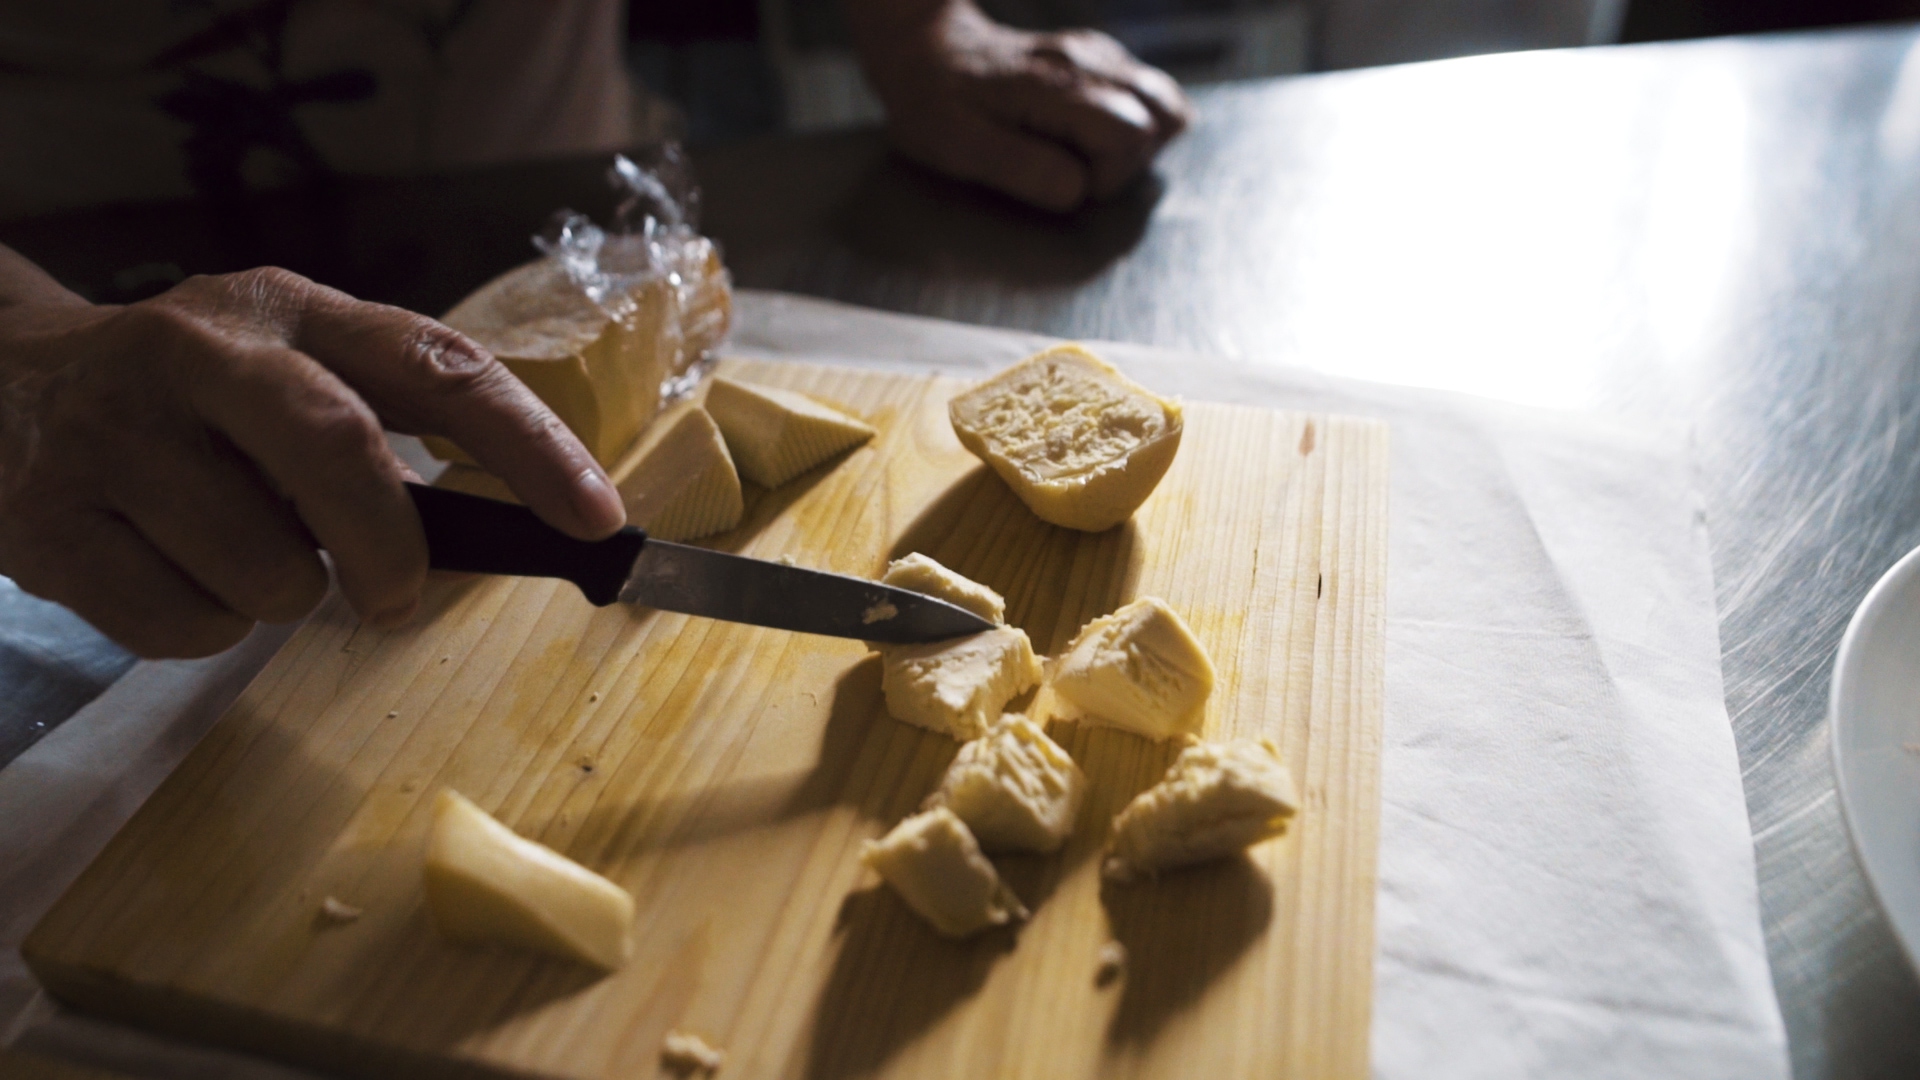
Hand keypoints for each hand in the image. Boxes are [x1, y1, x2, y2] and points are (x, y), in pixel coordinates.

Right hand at [0, 258, 625, 658]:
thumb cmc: (186, 401)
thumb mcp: (284, 374)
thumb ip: (384, 427)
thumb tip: (517, 525)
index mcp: (290, 313)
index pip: (439, 367)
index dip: (530, 447)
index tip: (597, 518)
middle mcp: (202, 352)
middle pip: (342, 454)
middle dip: (392, 548)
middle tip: (398, 595)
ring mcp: (115, 432)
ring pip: (266, 568)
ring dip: (281, 597)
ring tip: (235, 554)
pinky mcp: (47, 517)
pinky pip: (182, 624)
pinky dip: (202, 630)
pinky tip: (167, 573)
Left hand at [846, 0, 1192, 211]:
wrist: (925, 50)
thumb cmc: (936, 104)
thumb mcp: (959, 147)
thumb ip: (1022, 169)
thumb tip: (1078, 191)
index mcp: (1057, 87)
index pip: (1131, 137)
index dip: (1106, 178)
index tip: (1064, 184)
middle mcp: (1088, 62)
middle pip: (1160, 119)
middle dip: (1128, 163)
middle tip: (1076, 169)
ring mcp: (1099, 56)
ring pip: (1165, 103)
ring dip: (1142, 141)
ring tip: (1093, 154)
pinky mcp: (1101, 58)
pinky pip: (1149, 93)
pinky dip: (1138, 120)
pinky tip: (1095, 134)